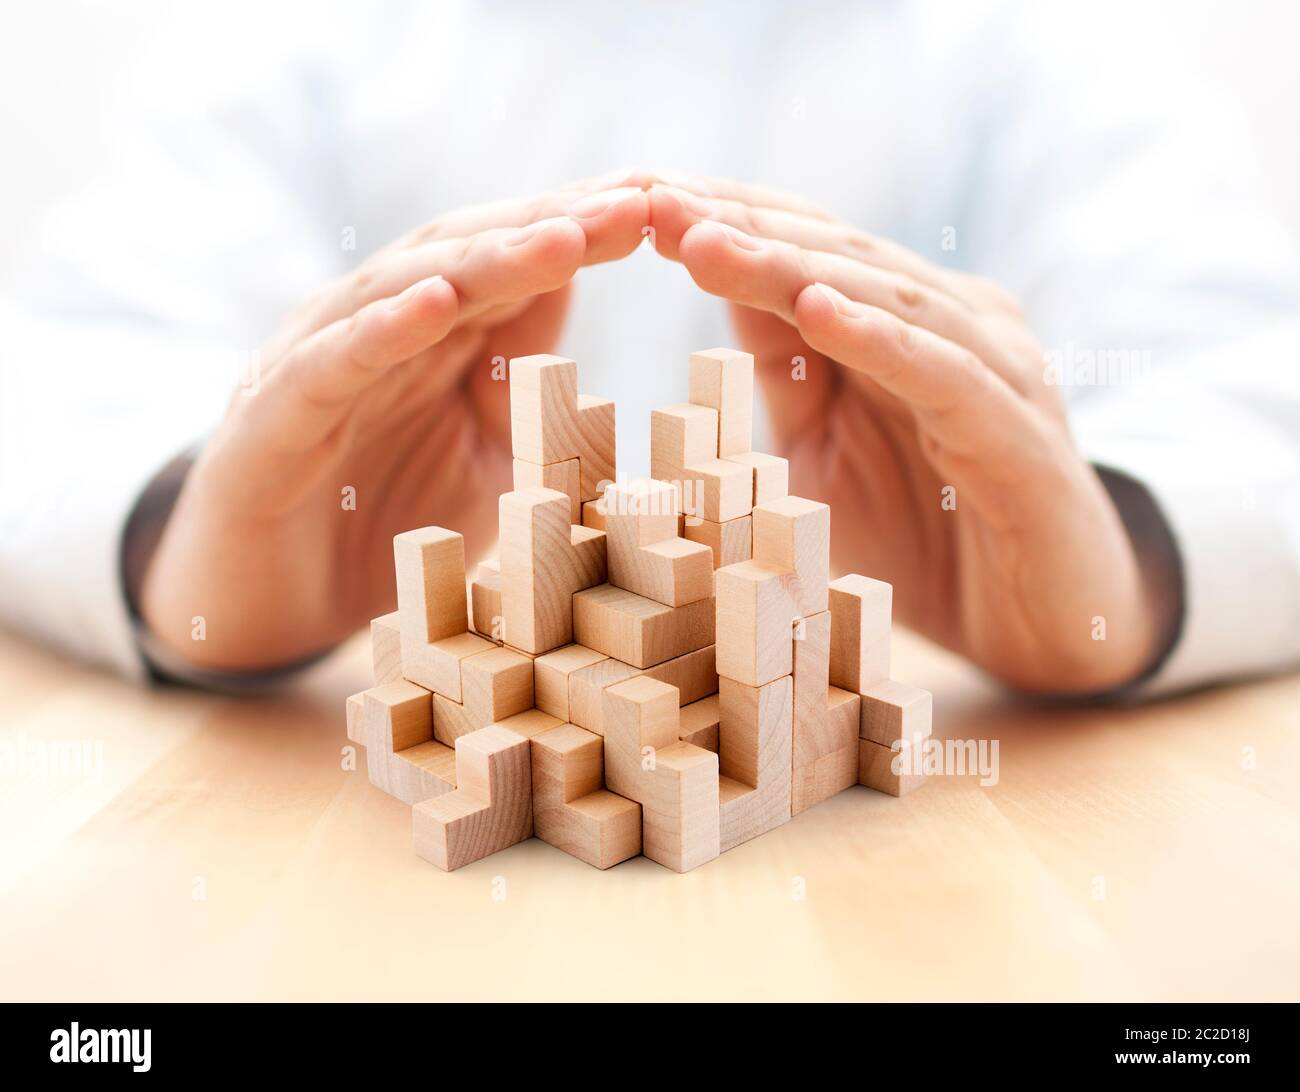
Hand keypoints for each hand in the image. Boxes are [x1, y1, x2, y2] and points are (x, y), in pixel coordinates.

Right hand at [140, 174, 650, 670]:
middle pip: (472, 258)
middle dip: (555, 229)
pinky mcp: (272, 416)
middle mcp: (380, 330)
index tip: (666, 212)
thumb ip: (527, 394)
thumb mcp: (486, 462)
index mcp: (437, 339)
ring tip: (561, 240)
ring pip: (404, 290)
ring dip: (485, 263)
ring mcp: (323, 363)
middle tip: (637, 204)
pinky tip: (433, 303)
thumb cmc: (384, 522)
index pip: (518, 270)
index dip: (587, 237)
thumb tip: (587, 317)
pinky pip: (329, 363)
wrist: (269, 600)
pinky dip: (379, 330)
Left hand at [648, 174, 1178, 692]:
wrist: (1042, 623)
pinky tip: (817, 310)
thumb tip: (726, 293)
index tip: (638, 200)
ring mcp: (996, 371)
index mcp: (905, 326)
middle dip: (742, 228)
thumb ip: (788, 376)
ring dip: (793, 269)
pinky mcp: (1020, 433)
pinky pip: (944, 376)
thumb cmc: (926, 538)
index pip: (809, 251)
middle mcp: (956, 326)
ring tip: (707, 243)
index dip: (727, 222)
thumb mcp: (827, 452)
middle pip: (839, 257)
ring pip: (887, 299)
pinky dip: (881, 342)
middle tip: (654, 200)